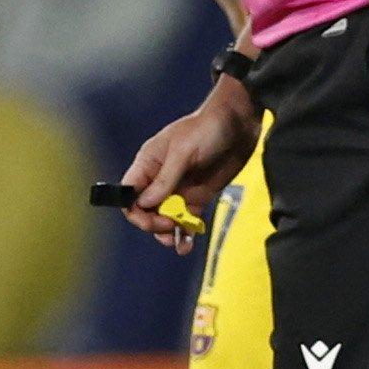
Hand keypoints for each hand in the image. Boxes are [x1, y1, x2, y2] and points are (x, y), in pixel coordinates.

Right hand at [116, 83, 258, 250]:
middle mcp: (160, 179)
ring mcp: (179, 189)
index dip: (135, 210)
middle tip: (171, 226)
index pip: (129, 193)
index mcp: (149, 164)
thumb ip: (165, 180)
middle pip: (145, 211)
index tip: (151, 219)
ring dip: (168, 234)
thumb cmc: (208, 128)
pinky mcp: (198, 197)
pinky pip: (186, 221)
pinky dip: (185, 234)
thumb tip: (143, 204)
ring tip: (179, 243)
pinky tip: (186, 246)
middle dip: (154, 224)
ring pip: (164, 219)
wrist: (240, 122)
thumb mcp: (183, 152)